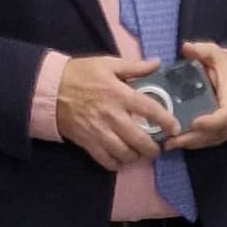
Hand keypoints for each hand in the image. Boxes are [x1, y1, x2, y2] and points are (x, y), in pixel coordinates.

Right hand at [56, 52, 168, 170]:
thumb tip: (157, 63)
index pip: (150, 110)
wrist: (50, 89)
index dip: (167, 121)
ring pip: (125, 153)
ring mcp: (99, 132)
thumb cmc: (80, 74)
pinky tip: (121, 159)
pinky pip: (107, 161)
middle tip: (158, 148)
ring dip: (136, 157)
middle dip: (153, 148)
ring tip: (140, 154)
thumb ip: (134, 66)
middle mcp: (112, 116)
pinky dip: (117, 164)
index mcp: (120, 94)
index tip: (175, 128)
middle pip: (140, 139)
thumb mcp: (107, 64)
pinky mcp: (88, 143)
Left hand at [170, 39, 226, 152]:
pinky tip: (177, 143)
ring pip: (211, 140)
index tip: (195, 122)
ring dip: (191, 143)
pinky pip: (210, 141)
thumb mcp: (216, 54)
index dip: (212, 122)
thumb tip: (186, 47)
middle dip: (193, 137)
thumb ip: (202, 51)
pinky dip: (194, 144)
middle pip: (216, 133)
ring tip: (169, 143)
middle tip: (172, 139)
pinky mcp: (223, 132)